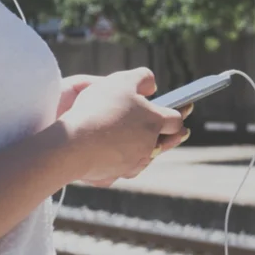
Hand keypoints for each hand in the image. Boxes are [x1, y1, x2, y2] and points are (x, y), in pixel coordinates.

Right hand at [61, 68, 188, 186]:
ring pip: (144, 158)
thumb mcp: (121, 81)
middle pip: (166, 142)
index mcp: (154, 121)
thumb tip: (152, 86)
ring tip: (138, 143)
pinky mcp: (112, 177)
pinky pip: (118, 170)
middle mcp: (148, 146)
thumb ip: (142, 77)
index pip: (176, 118)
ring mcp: (131, 164)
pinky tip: (110, 156)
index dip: (179, 113)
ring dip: (144, 150)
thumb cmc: (98, 110)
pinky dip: (117, 163)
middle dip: (170, 136)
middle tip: (176, 132)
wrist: (72, 144)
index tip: (183, 108)